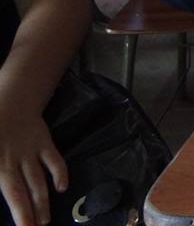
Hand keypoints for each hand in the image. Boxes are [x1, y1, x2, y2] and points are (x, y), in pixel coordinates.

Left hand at [0, 108, 66, 225]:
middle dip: (29, 215)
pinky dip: (60, 174)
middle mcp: (16, 162)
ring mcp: (32, 153)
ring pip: (39, 182)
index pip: (12, 194)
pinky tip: (62, 187)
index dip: (19, 212)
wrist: (10, 100)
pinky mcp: (45, 143)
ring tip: (44, 221)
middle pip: (24, 194)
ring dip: (42, 203)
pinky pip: (55, 161)